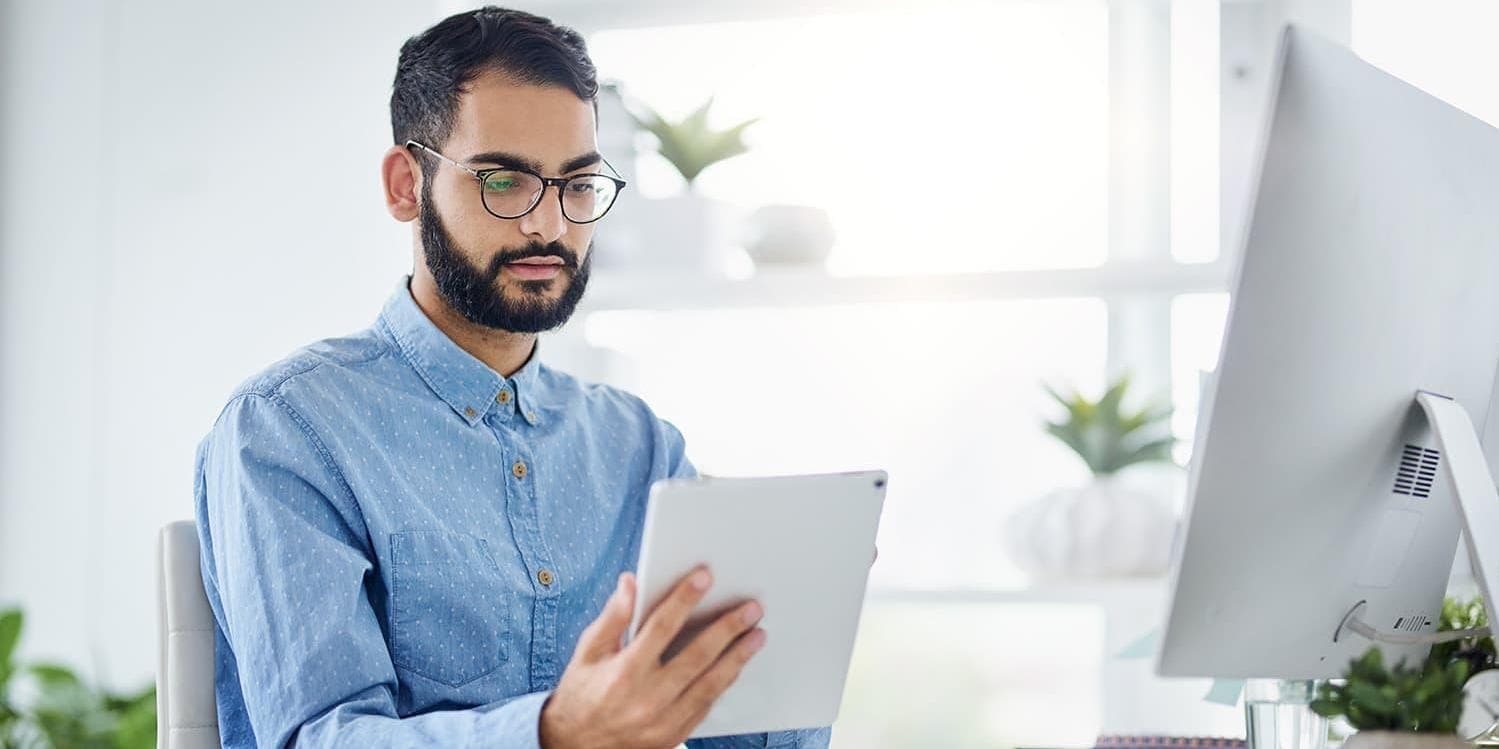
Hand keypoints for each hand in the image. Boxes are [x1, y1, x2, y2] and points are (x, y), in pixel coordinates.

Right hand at [539, 567, 766, 748]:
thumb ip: (613, 617)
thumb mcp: (588, 652)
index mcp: (625, 672)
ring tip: (757, 635)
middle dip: (728, 628)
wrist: (576, 747)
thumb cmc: (581, 696)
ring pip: (711, 683)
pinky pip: (706, 705)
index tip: (705, 577)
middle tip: (751, 609)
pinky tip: (736, 666)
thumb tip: (629, 583)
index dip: (685, 598)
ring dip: (737, 657)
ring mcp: (664, 721)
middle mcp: (647, 698)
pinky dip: (724, 683)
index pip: (662, 626)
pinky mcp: (674, 735)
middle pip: (698, 655)